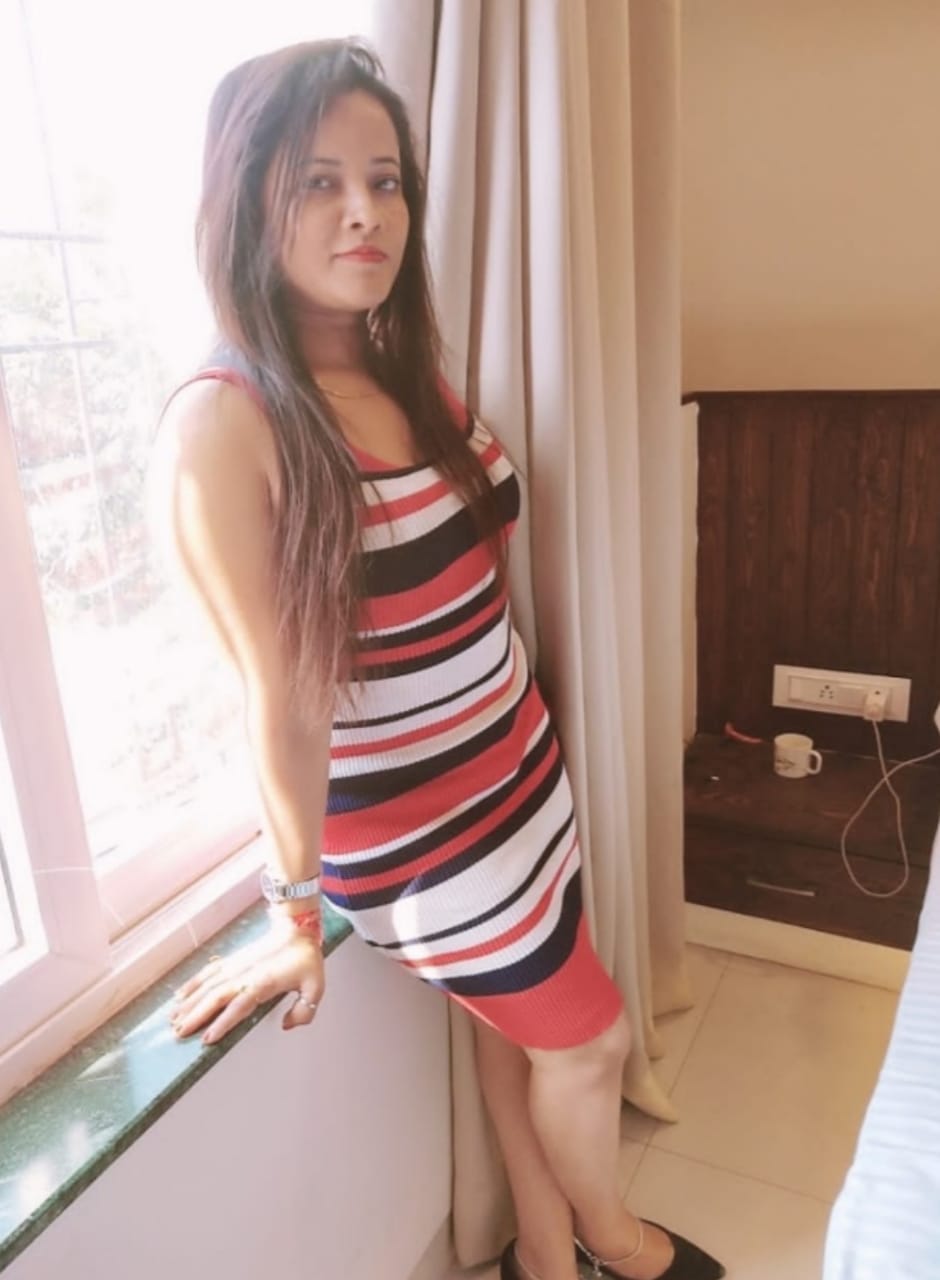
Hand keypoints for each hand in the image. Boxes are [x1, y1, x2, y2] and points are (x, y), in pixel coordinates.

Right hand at [169, 929, 323, 1045]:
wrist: (297, 928)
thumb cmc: (306, 959)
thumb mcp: (315, 987)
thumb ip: (304, 1011)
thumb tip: (286, 1025)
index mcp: (264, 983)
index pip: (239, 1006)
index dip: (222, 1023)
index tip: (206, 1039)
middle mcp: (245, 974)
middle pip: (215, 997)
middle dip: (196, 1016)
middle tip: (179, 1033)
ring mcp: (236, 966)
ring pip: (207, 985)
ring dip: (190, 1003)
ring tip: (173, 1019)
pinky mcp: (233, 960)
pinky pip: (209, 972)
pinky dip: (192, 983)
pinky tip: (179, 996)